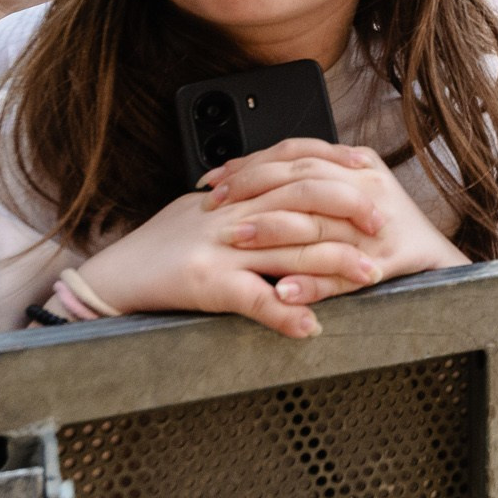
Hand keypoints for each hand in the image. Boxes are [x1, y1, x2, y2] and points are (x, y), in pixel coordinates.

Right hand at [72, 140, 464, 337]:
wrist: (112, 274)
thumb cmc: (161, 246)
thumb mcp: (206, 213)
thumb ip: (247, 201)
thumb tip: (288, 195)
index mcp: (235, 195)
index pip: (294, 169)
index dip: (335, 170)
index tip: (371, 176)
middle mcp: (233, 214)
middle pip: (302, 200)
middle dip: (350, 209)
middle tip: (385, 224)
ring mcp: (220, 248)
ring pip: (288, 247)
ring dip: (335, 263)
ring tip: (370, 276)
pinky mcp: (205, 283)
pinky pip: (252, 299)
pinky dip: (284, 314)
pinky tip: (311, 328)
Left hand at [206, 138, 466, 295]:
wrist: (435, 258)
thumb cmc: (385, 227)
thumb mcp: (352, 190)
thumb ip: (313, 181)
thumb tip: (252, 174)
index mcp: (359, 164)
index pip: (297, 152)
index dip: (252, 163)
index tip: (215, 179)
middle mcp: (370, 186)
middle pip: (303, 181)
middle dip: (253, 191)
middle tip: (216, 207)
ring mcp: (381, 225)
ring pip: (320, 222)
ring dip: (275, 231)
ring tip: (238, 239)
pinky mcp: (389, 262)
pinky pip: (345, 272)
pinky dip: (312, 283)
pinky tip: (283, 290)